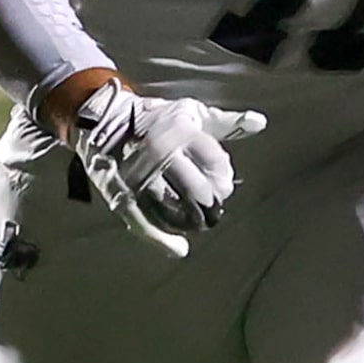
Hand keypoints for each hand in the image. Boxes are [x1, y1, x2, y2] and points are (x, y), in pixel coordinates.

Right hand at [71, 82, 266, 257]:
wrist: (104, 117)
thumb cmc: (156, 118)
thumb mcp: (192, 113)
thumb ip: (226, 122)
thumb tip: (259, 122)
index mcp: (180, 129)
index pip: (214, 161)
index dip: (223, 177)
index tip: (223, 185)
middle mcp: (158, 149)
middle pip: (193, 187)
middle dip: (209, 203)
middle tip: (214, 210)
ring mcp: (136, 171)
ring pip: (168, 205)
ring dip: (188, 220)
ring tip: (200, 224)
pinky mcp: (116, 189)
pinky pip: (139, 217)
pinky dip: (159, 237)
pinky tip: (178, 249)